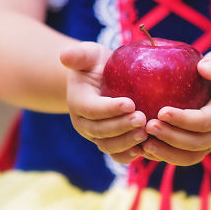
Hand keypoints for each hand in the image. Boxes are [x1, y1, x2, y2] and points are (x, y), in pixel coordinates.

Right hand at [60, 42, 147, 163]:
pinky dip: (128, 155)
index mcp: (78, 101)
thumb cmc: (97, 65)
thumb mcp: (89, 54)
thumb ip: (79, 54)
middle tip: (141, 118)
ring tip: (145, 132)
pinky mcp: (109, 143)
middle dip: (121, 126)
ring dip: (127, 142)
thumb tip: (65, 55)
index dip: (109, 109)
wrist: (102, 81)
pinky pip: (117, 155)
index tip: (130, 103)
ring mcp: (96, 136)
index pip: (91, 109)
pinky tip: (145, 149)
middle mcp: (84, 123)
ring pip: (108, 146)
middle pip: (100, 131)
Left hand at [142, 48, 210, 165]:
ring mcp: (209, 144)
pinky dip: (163, 156)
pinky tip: (143, 148)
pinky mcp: (197, 150)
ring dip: (166, 152)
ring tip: (144, 143)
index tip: (161, 111)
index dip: (184, 120)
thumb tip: (204, 69)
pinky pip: (181, 159)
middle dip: (171, 137)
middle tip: (148, 126)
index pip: (205, 121)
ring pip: (188, 157)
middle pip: (196, 143)